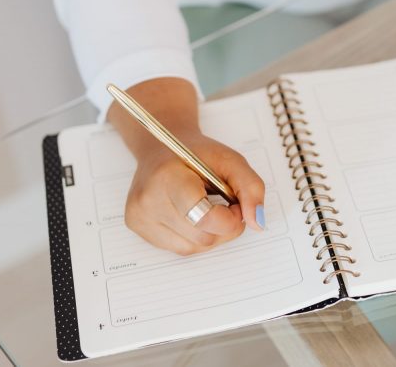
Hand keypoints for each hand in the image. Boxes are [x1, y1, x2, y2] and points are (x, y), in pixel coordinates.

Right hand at [126, 132, 264, 254]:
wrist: (161, 147)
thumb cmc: (195, 154)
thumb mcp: (231, 160)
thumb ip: (251, 188)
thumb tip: (257, 222)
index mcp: (167, 177)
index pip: (203, 218)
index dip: (230, 218)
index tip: (235, 204)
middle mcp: (147, 201)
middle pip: (202, 237)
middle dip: (223, 226)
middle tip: (224, 204)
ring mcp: (140, 218)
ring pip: (193, 247)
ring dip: (210, 233)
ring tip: (206, 207)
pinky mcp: (138, 228)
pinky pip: (180, 248)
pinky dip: (194, 236)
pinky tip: (190, 214)